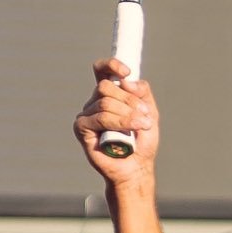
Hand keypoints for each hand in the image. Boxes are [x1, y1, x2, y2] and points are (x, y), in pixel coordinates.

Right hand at [76, 59, 157, 192]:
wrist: (137, 167)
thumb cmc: (141, 140)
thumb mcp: (149, 112)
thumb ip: (142, 92)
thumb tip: (126, 81)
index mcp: (110, 95)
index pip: (102, 70)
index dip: (111, 65)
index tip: (127, 73)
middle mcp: (95, 102)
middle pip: (106, 86)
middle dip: (129, 100)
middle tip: (144, 115)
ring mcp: (87, 115)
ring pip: (105, 102)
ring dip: (127, 115)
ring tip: (141, 127)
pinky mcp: (82, 129)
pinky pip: (99, 118)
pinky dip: (117, 123)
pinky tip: (126, 135)